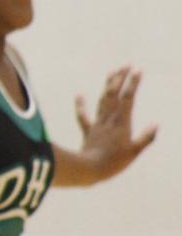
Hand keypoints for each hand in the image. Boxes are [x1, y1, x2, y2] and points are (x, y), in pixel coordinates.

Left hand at [75, 65, 155, 180]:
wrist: (88, 170)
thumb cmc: (113, 163)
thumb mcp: (134, 152)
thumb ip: (146, 138)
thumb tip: (156, 124)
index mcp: (121, 123)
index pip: (128, 99)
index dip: (133, 84)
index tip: (138, 70)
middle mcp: (108, 120)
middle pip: (114, 95)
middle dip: (120, 79)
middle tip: (126, 65)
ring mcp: (98, 124)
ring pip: (102, 101)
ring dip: (107, 86)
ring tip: (112, 73)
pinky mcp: (89, 131)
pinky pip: (83, 116)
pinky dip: (81, 105)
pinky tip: (79, 95)